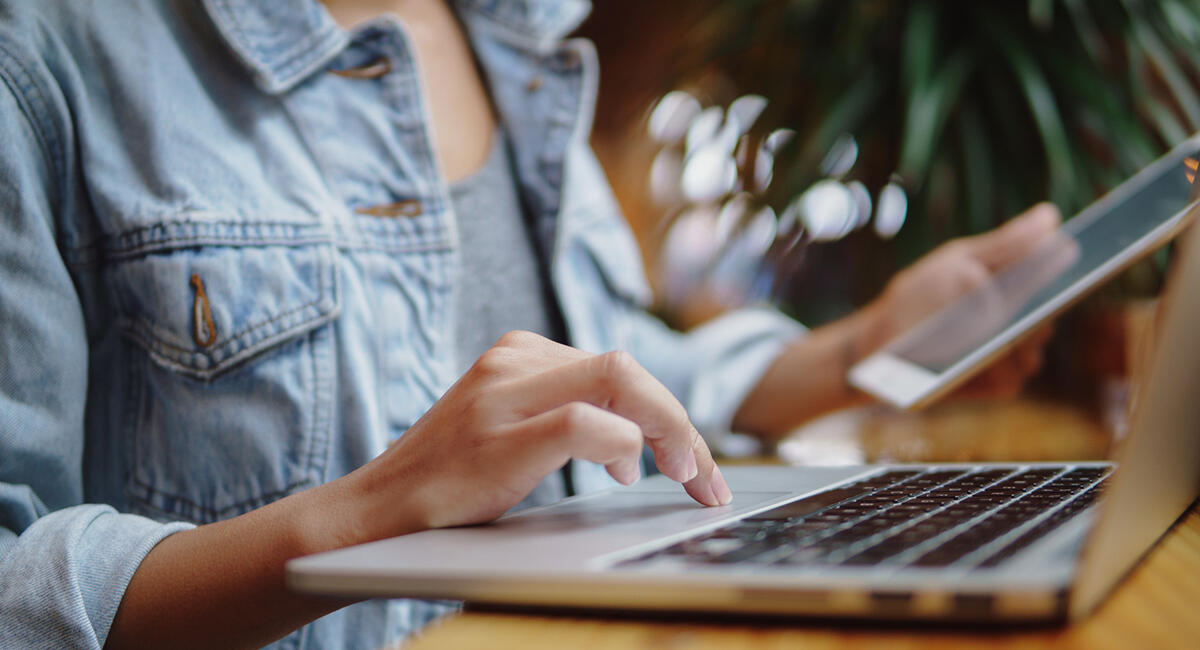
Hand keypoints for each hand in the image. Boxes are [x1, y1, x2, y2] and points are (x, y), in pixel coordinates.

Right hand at [352, 331, 731, 534]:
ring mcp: (502, 392)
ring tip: (680, 475)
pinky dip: (623, 446)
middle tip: (702, 476)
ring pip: (619, 380)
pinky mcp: (497, 434)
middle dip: (680, 423)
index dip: (670, 413)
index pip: (620, 367)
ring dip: (667, 431)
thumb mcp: (513, 426)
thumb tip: (644, 431)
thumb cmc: (453, 480)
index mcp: (521, 351)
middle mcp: (513, 358)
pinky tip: (624, 474)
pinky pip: (585, 422)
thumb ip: (567, 411)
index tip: (696, 462)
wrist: (376, 511)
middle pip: (628, 367)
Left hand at [857, 203, 1067, 399]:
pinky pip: (1010, 379)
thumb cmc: (919, 297)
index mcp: (1014, 290)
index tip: (1095, 253)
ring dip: (1019, 341)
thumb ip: (1005, 245)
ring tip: (1009, 331)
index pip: (1057, 280)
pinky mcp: (989, 385)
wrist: (875, 343)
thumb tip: (1052, 217)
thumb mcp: (959, 262)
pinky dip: (999, 367)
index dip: (1079, 270)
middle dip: (1043, 309)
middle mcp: (1018, 325)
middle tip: (1043, 298)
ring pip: (1033, 352)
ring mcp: (1006, 357)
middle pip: (1047, 318)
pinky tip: (985, 358)